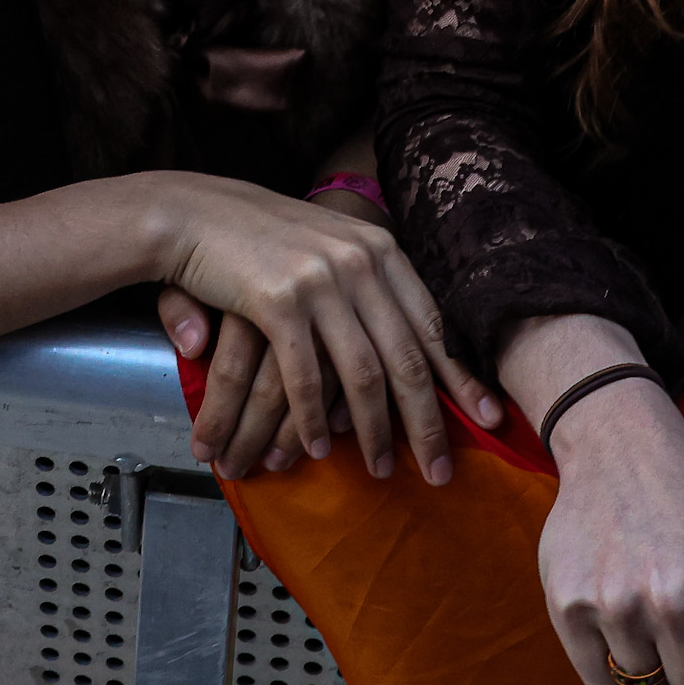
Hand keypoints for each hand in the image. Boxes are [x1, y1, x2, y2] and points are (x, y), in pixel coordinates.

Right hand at [146, 178, 495, 480]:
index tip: (489, 420)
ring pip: (363, 375)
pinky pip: (306, 376)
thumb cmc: (264, 239)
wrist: (195, 213)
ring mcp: (321, 281)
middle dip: (427, 422)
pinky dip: (312, 420)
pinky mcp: (278, 301)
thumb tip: (412, 350)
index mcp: (380, 252)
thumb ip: (371, 291)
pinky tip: (318, 449)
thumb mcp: (331, 250)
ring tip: (380, 471)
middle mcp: (359, 263)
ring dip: (373, 432)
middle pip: (408, 359)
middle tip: (441, 471)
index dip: (462, 376)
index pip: (434, 324)